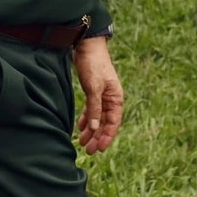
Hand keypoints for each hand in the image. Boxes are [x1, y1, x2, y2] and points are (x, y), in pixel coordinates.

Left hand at [73, 36, 124, 152]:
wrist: (86, 45)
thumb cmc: (93, 64)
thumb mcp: (94, 87)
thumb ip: (94, 107)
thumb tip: (95, 128)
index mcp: (116, 98)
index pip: (113, 123)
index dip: (107, 137)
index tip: (99, 149)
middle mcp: (111, 98)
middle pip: (105, 123)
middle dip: (97, 137)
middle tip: (88, 150)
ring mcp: (102, 95)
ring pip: (98, 117)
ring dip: (91, 130)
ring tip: (82, 142)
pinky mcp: (92, 90)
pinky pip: (92, 109)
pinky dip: (87, 118)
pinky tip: (81, 127)